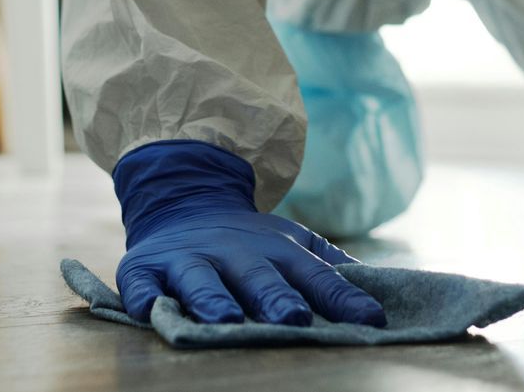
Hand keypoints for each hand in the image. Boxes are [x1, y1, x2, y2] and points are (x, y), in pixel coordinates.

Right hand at [112, 140, 387, 326]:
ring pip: (199, 281)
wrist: (183, 203)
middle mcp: (231, 251)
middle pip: (257, 276)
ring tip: (226, 320)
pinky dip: (144, 297)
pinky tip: (150, 308)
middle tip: (294, 318)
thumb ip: (330, 269)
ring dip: (213, 299)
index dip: (340, 296)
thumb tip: (382, 291)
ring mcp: (186, 260)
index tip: (369, 319)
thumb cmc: (249, 242)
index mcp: (274, 249)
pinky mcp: (144, 269)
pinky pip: (140, 285)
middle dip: (275, 297)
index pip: (314, 274)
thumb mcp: (292, 244)